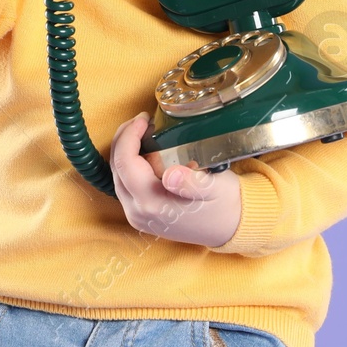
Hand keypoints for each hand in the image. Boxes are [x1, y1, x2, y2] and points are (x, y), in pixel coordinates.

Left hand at [109, 112, 242, 247]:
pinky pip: (125, 183)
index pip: (126, 163)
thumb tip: (171, 175)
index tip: (144, 119)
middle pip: (116, 168)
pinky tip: (146, 151)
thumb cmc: (224, 204)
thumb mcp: (215, 189)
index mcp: (153, 204)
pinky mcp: (141, 214)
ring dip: (125, 150)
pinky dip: (130, 163)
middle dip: (124, 139)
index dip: (129, 136)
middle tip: (142, 120)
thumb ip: (192, 183)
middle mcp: (138, 213)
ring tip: (143, 131)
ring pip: (118, 176)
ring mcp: (137, 215)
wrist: (230, 228)